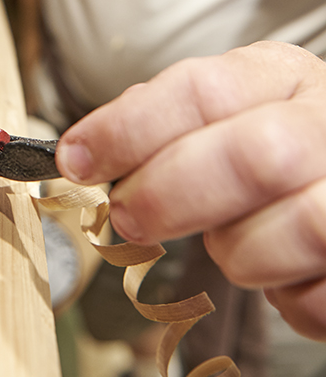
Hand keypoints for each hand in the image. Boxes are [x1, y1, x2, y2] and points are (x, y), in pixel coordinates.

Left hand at [55, 41, 325, 339]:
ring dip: (240, 252)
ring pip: (298, 230)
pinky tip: (282, 276)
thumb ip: (171, 124)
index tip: (75, 159)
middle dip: (170, 195)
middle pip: (253, 158)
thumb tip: (86, 153)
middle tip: (127, 217)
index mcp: (283, 76)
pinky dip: (288, 300)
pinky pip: (318, 298)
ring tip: (232, 244)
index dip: (126, 130)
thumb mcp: (233, 111)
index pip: (201, 90)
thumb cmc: (280, 149)